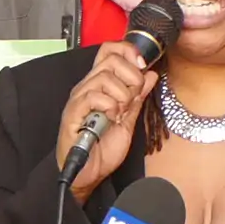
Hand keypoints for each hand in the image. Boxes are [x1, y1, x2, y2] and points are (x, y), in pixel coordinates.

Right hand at [55, 40, 153, 201]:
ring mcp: (80, 99)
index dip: (129, 51)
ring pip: (105, 77)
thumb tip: (151, 74)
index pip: (110, 50)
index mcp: (100, 85)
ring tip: (120, 112)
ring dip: (121, 95)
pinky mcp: (74, 112)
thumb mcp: (128, 118)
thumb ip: (138, 96)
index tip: (143, 66)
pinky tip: (111, 118)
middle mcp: (87, 87)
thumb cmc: (102, 148)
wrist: (88, 173)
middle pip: (111, 59)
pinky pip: (94, 96)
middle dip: (131, 76)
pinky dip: (109, 105)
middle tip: (133, 97)